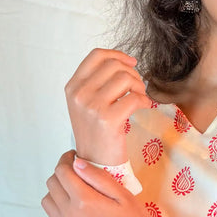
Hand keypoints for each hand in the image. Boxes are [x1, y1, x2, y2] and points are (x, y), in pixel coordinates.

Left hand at [42, 151, 153, 216]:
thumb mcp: (122, 194)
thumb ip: (98, 177)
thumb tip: (76, 163)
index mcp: (84, 200)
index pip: (63, 171)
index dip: (66, 159)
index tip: (74, 157)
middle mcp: (70, 215)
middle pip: (52, 184)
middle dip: (62, 173)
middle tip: (75, 173)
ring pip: (47, 201)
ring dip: (57, 192)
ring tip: (73, 191)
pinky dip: (57, 210)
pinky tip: (72, 209)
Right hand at [65, 48, 151, 164]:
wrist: (94, 161)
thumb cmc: (95, 131)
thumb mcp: (86, 102)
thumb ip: (96, 81)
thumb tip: (122, 60)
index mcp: (72, 87)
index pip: (96, 55)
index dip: (118, 55)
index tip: (132, 63)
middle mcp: (79, 94)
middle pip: (114, 65)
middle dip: (132, 73)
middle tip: (137, 88)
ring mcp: (92, 106)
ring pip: (125, 78)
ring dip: (139, 87)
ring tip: (139, 98)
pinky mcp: (107, 119)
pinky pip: (134, 98)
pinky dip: (144, 101)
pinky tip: (144, 107)